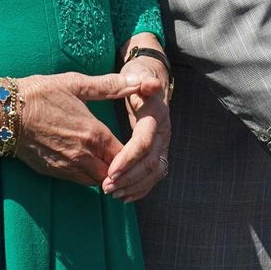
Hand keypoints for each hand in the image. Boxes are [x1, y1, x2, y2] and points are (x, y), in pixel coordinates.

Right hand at [13, 71, 137, 185]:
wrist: (2, 112)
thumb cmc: (39, 93)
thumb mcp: (76, 84)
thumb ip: (111, 86)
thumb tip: (141, 80)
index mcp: (93, 133)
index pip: (126, 154)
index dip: (134, 152)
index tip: (137, 144)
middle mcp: (82, 155)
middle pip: (114, 172)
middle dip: (122, 167)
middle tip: (127, 157)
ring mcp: (66, 166)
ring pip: (96, 181)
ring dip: (105, 174)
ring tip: (110, 162)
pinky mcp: (52, 171)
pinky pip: (78, 181)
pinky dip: (88, 176)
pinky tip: (88, 163)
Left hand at [103, 57, 169, 201]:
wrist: (151, 80)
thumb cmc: (136, 77)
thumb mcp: (135, 74)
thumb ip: (138, 79)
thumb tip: (152, 84)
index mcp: (156, 115)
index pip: (145, 142)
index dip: (128, 158)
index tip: (110, 171)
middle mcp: (164, 131)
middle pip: (151, 161)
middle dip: (129, 177)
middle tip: (106, 187)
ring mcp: (163, 143)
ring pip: (155, 171)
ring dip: (134, 185)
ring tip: (112, 192)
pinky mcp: (159, 152)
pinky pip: (155, 175)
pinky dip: (141, 188)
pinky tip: (124, 195)